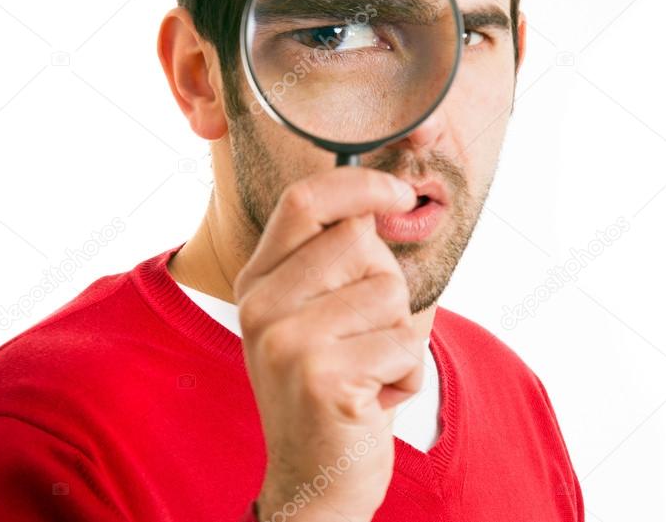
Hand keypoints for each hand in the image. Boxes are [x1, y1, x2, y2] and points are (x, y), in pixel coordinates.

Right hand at [233, 166, 421, 521]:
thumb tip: (391, 201)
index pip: (303, 201)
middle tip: (370, 332)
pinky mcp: (320, 376)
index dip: (359, 184)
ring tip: (370, 369)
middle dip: (390, 282)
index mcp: (258, 280)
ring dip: (402, 333)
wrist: (314, 482)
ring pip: (390, 291)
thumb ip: (342, 261)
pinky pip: (404, 342)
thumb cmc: (335, 388)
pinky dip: (408, 373)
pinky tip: (376, 398)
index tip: (401, 194)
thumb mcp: (319, 316)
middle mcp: (260, 304)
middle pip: (358, 240)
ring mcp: (284, 340)